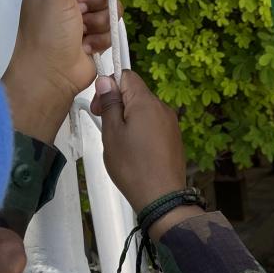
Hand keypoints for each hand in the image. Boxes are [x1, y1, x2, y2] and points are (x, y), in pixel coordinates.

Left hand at [2, 0, 113, 140]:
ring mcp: (81, 17)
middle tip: (80, 11)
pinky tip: (86, 46)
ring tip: (82, 32)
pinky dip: (100, 38)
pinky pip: (110, 28)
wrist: (51, 74)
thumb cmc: (46, 34)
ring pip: (109, 6)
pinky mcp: (93, 35)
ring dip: (98, 21)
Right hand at [91, 71, 194, 237]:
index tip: (99, 107)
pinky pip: (154, 125)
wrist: (161, 197)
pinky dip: (142, 131)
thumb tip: (107, 80)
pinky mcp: (174, 138)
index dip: (109, 86)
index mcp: (146, 102)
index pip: (127, 75)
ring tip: (120, 143)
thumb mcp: (112, 133)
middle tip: (106, 127)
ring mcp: (171, 124)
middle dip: (118, 104)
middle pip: (136, 93)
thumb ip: (110, 103)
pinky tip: (135, 151)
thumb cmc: (133, 166)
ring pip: (145, 111)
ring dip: (129, 119)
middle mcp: (163, 108)